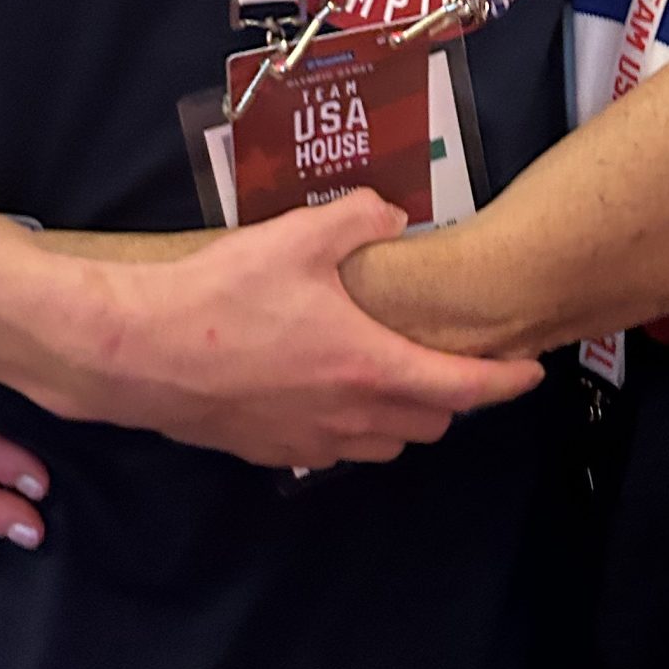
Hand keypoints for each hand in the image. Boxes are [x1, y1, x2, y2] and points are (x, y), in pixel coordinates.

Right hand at [38, 192, 543, 468]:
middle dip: (448, 396)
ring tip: (388, 371)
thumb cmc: (221, 296)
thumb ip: (359, 218)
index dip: (505, 382)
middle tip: (443, 355)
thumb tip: (391, 216)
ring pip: (384, 444)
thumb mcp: (297, 236)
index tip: (531, 373)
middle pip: (429, 424)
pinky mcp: (270, 452)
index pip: (463, 389)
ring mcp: (309, 443)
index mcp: (370, 368)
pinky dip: (349, 426)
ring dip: (400, 415)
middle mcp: (349, 417)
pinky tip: (323, 385)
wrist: (137, 352)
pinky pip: (332, 448)